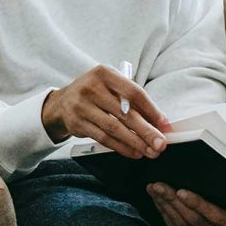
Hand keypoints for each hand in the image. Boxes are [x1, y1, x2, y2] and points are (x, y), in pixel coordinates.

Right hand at [42, 65, 170, 158]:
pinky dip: (121, 147)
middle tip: (160, 143)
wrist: (62, 102)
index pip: (133, 92)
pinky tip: (133, 152)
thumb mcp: (110, 86)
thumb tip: (158, 121)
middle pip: (125, 113)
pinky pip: (103, 138)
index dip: (151, 110)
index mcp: (104, 73)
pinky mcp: (77, 123)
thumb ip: (131, 99)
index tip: (163, 124)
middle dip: (146, 131)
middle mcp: (91, 88)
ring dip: (135, 142)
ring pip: (114, 128)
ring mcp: (82, 106)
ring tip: (150, 151)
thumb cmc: (94, 93)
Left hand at [146, 183, 225, 225]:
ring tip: (154, 188)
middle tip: (158, 184)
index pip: (216, 216)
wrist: (224, 222)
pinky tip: (157, 200)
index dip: (198, 204)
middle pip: (195, 220)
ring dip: (165, 205)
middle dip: (173, 200)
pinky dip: (164, 214)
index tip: (181, 190)